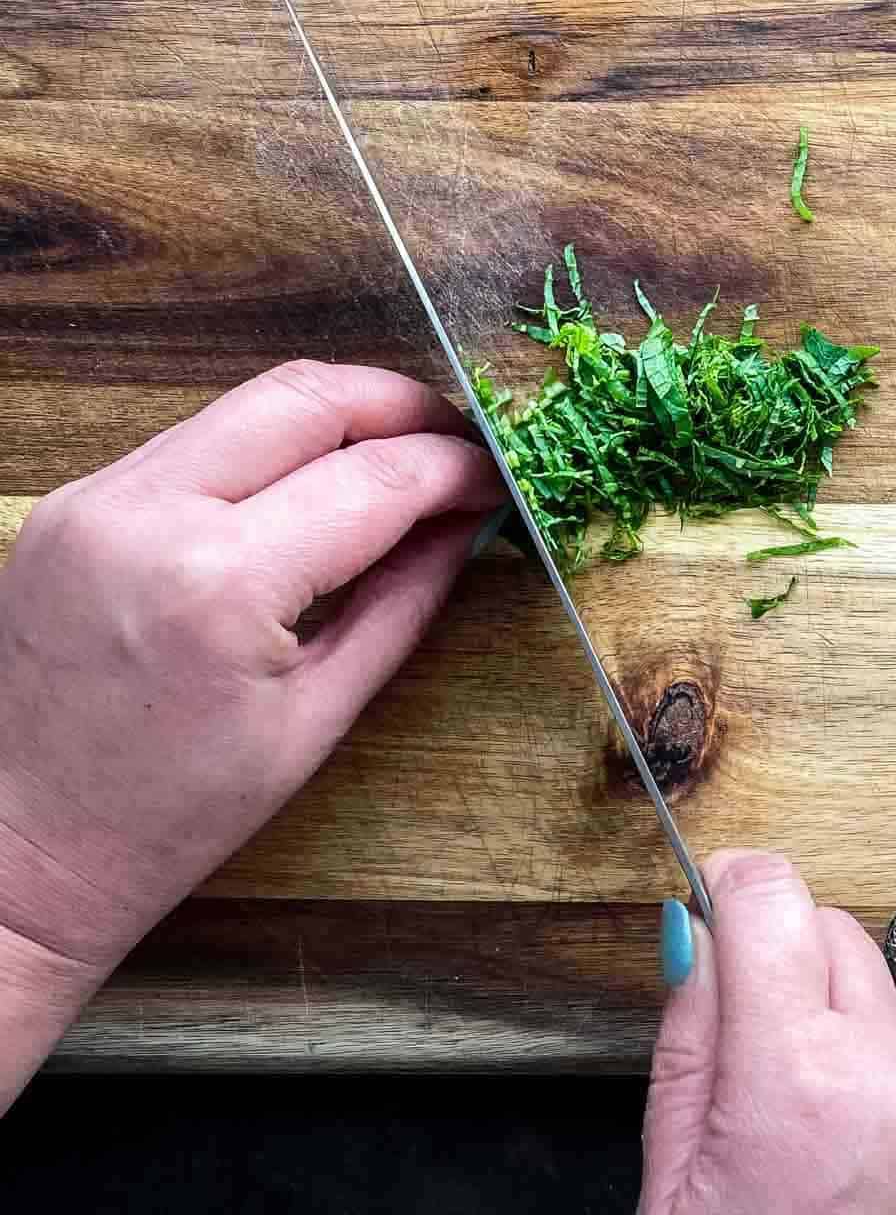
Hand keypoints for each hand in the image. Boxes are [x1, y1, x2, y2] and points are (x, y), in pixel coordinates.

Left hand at [0, 360, 504, 1102]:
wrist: (15, 850)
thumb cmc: (167, 816)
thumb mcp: (315, 720)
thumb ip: (402, 603)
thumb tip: (464, 526)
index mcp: (219, 585)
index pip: (372, 479)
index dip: (453, 468)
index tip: (495, 478)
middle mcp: (149, 514)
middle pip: (307, 397)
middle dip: (400, 405)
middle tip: (456, 443)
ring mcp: (98, 497)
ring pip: (246, 403)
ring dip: (334, 417)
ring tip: (393, 459)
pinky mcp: (74, 500)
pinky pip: (194, 441)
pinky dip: (265, 447)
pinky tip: (306, 485)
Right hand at [641, 851, 895, 1214]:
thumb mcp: (676, 1180)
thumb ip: (691, 1037)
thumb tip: (695, 935)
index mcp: (799, 1079)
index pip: (773, 897)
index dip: (734, 884)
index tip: (717, 892)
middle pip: (836, 940)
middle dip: (787, 967)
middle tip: (751, 1052)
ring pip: (887, 1025)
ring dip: (848, 1055)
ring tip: (813, 1160)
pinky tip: (867, 1192)